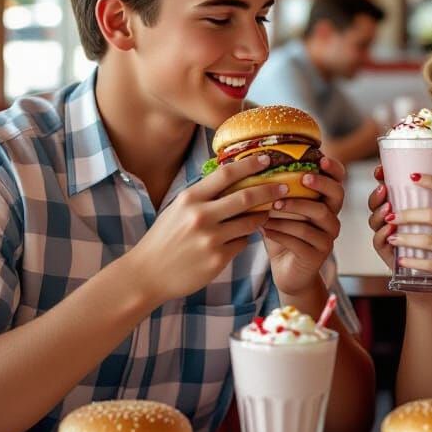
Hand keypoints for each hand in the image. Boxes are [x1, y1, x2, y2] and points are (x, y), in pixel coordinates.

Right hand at [129, 154, 281, 306]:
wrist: (147, 274)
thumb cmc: (165, 238)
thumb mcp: (178, 209)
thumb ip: (203, 195)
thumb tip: (232, 175)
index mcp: (190, 199)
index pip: (226, 174)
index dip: (249, 164)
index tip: (266, 158)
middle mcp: (201, 217)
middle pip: (246, 197)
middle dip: (270, 190)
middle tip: (284, 187)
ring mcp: (210, 239)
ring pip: (250, 222)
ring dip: (261, 217)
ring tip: (264, 214)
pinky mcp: (218, 259)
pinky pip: (242, 243)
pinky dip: (244, 239)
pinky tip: (237, 239)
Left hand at [262, 155, 343, 296]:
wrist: (287, 272)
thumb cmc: (282, 234)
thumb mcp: (280, 210)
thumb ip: (276, 190)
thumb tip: (252, 163)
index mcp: (325, 203)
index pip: (338, 180)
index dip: (333, 169)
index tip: (321, 159)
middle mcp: (332, 218)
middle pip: (336, 195)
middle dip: (320, 184)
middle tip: (302, 178)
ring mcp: (328, 238)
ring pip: (316, 216)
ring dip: (292, 210)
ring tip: (270, 208)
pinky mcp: (317, 256)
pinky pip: (301, 239)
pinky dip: (280, 232)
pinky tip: (264, 229)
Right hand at [366, 163, 393, 270]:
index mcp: (404, 207)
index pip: (387, 188)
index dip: (380, 178)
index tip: (380, 170)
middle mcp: (393, 220)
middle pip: (376, 204)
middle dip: (376, 194)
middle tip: (383, 189)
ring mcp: (389, 237)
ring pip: (374, 221)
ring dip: (378, 213)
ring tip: (388, 209)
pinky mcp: (388, 254)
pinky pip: (379, 243)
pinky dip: (382, 235)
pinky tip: (389, 230)